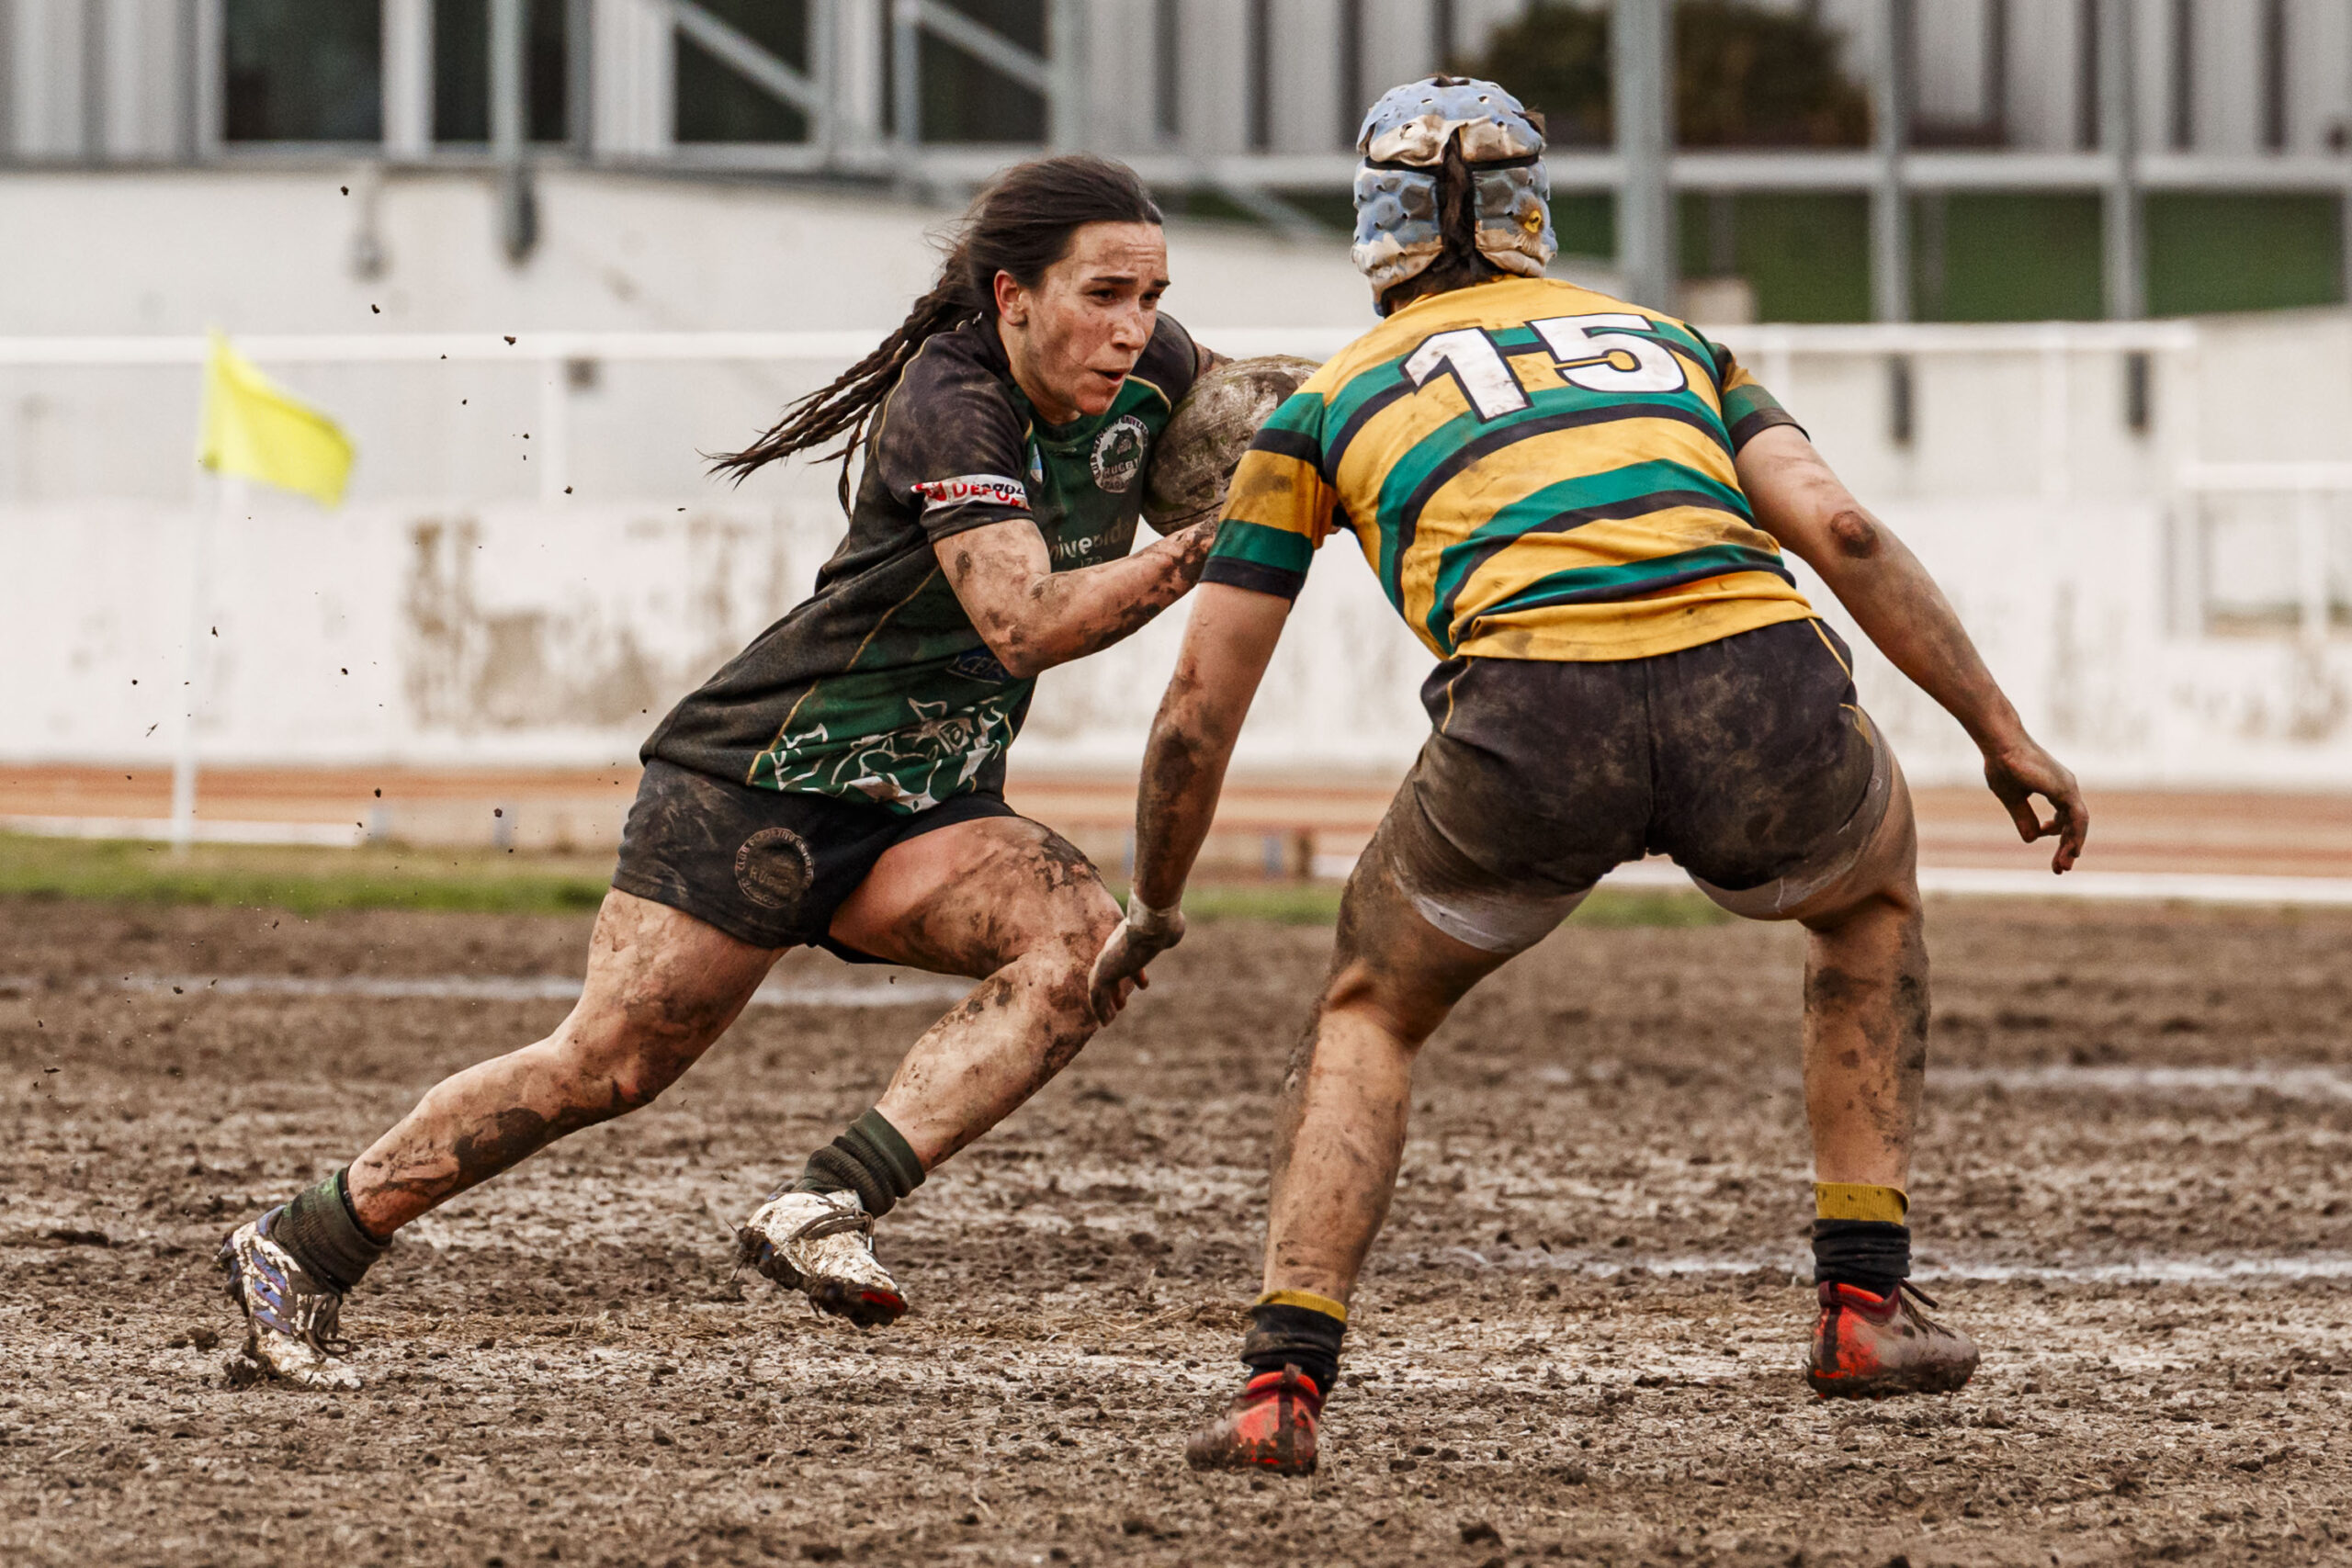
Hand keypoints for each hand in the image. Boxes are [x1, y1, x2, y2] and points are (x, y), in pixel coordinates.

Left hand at [1087, 901, 1185, 1023]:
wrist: (1152, 926)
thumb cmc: (1163, 925)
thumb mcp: (1166, 927)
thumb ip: (1169, 929)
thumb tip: (1177, 930)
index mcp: (1129, 939)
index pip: (1130, 958)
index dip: (1136, 973)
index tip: (1144, 985)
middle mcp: (1115, 949)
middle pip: (1111, 973)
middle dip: (1115, 990)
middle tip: (1122, 1004)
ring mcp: (1107, 961)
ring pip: (1100, 986)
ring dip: (1105, 1002)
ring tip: (1110, 1019)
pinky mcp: (1103, 973)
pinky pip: (1097, 995)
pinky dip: (1099, 1008)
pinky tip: (1105, 1022)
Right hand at [1983, 738, 2088, 872]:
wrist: (2000, 745)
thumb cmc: (2002, 765)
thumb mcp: (2012, 798)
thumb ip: (2023, 817)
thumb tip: (2032, 839)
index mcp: (2055, 787)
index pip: (2065, 818)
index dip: (2059, 837)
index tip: (2052, 855)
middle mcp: (2066, 787)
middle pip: (2074, 824)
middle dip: (2067, 847)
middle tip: (2061, 869)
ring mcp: (2067, 787)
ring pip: (2078, 823)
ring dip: (2072, 846)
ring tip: (2064, 866)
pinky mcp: (2065, 789)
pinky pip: (2077, 818)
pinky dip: (2075, 836)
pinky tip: (2071, 851)